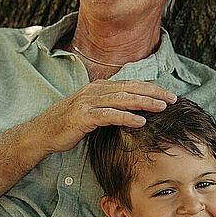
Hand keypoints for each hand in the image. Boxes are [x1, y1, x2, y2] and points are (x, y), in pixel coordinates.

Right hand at [29, 79, 176, 154]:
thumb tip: (133, 112)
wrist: (42, 133)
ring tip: (162, 107)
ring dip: (144, 102)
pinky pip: (108, 115)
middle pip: (130, 88)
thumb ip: (110, 108)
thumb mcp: (92, 112)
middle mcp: (94, 90)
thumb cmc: (68, 125)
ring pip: (122, 99)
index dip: (151, 88)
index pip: (131, 84)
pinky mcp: (82, 117)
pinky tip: (140, 122)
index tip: (169, 94)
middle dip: (154, 92)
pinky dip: (125, 117)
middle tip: (173, 99)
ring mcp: (87, 102)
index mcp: (99, 87)